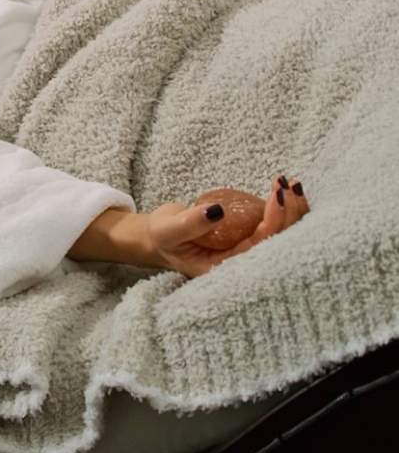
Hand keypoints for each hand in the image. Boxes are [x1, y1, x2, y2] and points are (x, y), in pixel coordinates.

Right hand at [144, 176, 309, 278]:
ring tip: (291, 183)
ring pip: (281, 235)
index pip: (259, 247)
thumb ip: (190, 224)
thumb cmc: (164, 236)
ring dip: (292, 210)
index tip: (277, 195)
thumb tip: (217, 211)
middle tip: (287, 185)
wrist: (161, 236)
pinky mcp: (248, 236)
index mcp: (225, 269)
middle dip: (289, 214)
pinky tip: (287, 188)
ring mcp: (246, 249)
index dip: (274, 222)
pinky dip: (284, 207)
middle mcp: (241, 263)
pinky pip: (273, 225)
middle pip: (278, 243)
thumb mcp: (169, 230)